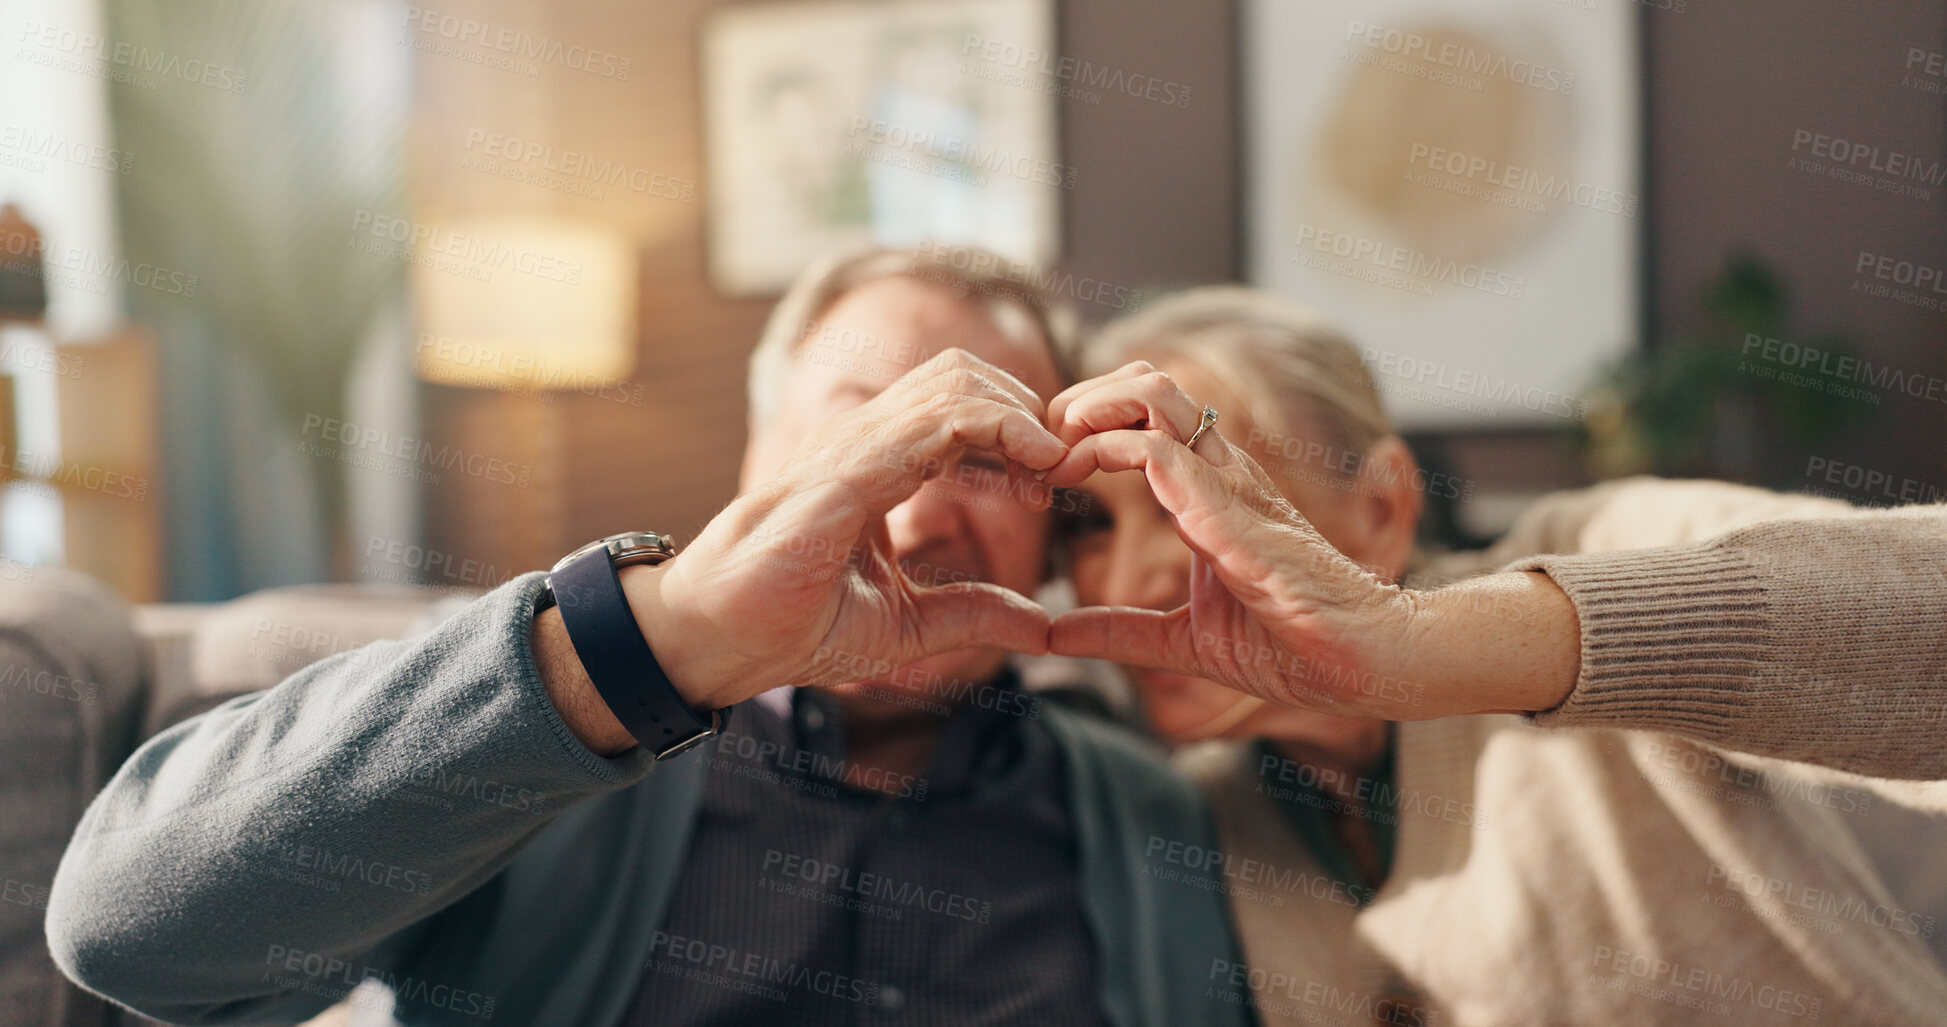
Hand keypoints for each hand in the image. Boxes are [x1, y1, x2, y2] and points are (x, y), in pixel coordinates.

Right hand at [627, 349, 1066, 714]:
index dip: (1016, 431)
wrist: (715, 641)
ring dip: (1021, 412)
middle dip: (1026, 408)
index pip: (957, 409)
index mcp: (874, 466)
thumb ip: (973, 614)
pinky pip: (937, 420)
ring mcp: (852, 447)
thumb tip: (1043, 626)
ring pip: (957, 381)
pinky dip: (999, 428)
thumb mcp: (905, 628)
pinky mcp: (847, 470)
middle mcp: (864, 442)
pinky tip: (1033, 466)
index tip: (1053, 483)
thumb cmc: (790, 628)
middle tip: (1062, 467)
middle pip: (963, 374)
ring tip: (1052, 464)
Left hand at [1041, 362, 1579, 719]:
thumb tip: (1052, 636)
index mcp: (1209, 494)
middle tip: (1035, 447)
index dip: (1084, 427)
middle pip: (1144, 384)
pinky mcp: (1234, 515)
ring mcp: (1231, 486)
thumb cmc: (1294, 648)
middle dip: (1079, 401)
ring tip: (1052, 450)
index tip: (1039, 469)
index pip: (1143, 419)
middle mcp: (1220, 475)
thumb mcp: (1181, 642)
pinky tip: (1076, 475)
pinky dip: (1109, 451)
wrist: (1366, 665)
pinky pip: (1165, 456)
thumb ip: (1118, 632)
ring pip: (1153, 395)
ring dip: (1091, 410)